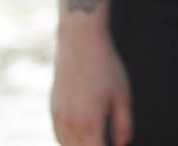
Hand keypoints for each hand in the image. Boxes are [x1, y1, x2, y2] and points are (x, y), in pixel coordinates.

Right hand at [50, 29, 133, 145]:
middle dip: (95, 145)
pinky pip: (60, 136)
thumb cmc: (105, 66)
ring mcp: (59, 117)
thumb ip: (124, 125)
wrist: (80, 41)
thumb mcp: (122, 94)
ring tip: (98, 135)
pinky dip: (70, 140)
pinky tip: (84, 133)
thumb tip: (122, 145)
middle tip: (108, 136)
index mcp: (90, 123)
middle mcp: (71, 124)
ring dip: (82, 145)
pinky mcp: (53, 109)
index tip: (114, 144)